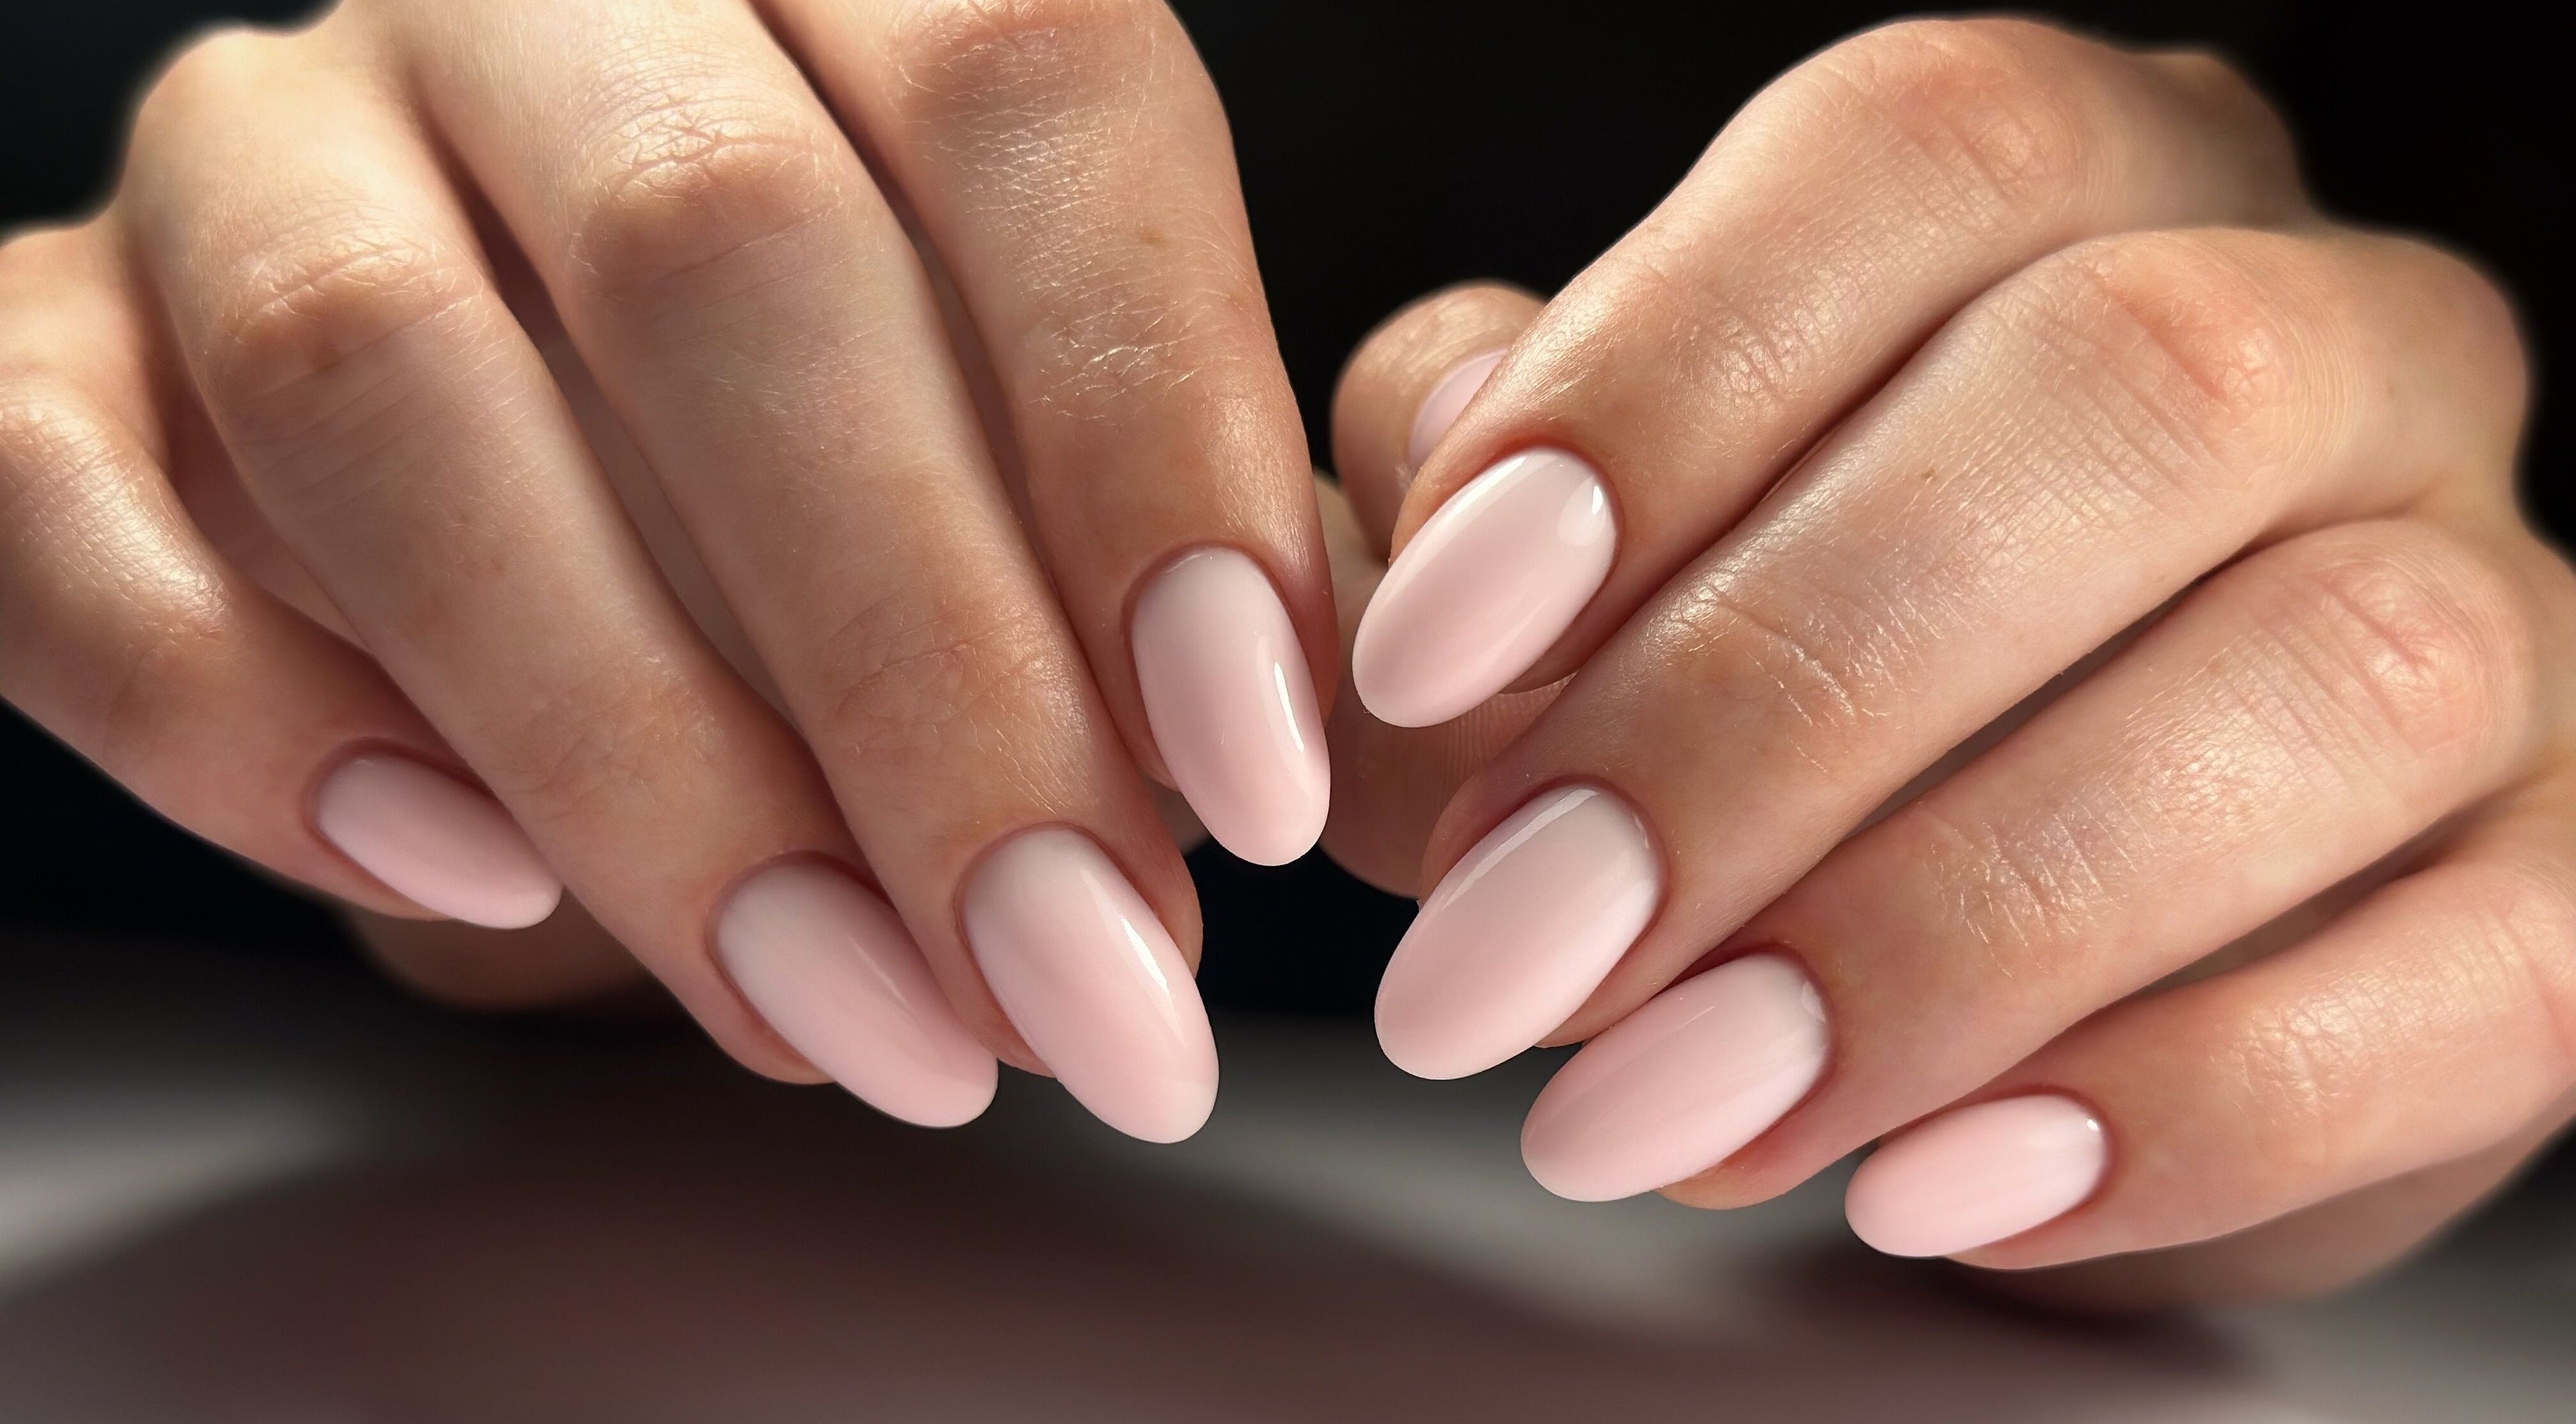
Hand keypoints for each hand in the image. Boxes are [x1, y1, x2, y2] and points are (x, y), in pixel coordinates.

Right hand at [0, 0, 1336, 1141]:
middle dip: (925, 672)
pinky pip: (57, 496)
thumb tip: (1285, 778)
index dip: (1155, 436)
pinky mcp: (51, 345)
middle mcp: (533, 3)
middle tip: (1077, 977)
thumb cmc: (845, 460)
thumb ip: (1181, 572)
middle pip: (720, 257)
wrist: (500, 454)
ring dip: (640, 753)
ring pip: (386, 383)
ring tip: (848, 1019)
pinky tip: (472, 885)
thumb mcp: (1051, 475)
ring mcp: (260, 152)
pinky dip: (254, 719)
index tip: (1256, 782)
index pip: (1031, 89)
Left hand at [1323, 17, 2573, 1305]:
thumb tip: (1441, 537)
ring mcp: (2502, 595)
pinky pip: (2479, 976)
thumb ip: (1468, 496)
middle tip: (1520, 944)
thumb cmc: (1767, 679)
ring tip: (1674, 1104)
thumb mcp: (1578, 550)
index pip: (1912, 156)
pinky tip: (1928, 1186)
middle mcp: (2337, 334)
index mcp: (2079, 182)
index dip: (1655, 388)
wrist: (2030, 937)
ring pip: (2326, 681)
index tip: (1424, 658)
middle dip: (1772, 701)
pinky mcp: (2570, 873)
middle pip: (2124, 398)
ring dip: (1949, 925)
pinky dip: (2181, 1102)